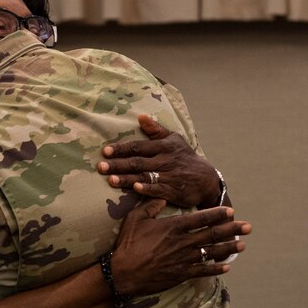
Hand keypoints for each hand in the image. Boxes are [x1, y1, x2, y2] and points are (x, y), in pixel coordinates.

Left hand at [98, 114, 221, 208]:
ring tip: (110, 180)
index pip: (138, 147)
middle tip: (101, 166)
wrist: (206, 179)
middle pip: (138, 162)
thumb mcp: (174, 139)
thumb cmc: (184, 157)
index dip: (121, 149)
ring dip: (127, 178)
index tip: (105, 151)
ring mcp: (169, 176)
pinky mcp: (173, 191)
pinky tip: (135, 187)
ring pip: (144, 176)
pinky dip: (147, 188)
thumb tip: (140, 117)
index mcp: (163, 146)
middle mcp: (165, 160)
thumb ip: (156, 130)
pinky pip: (158, 189)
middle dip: (118, 164)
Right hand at [109, 199, 249, 296]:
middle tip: (248, 226)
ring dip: (229, 248)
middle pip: (213, 234)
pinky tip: (227, 267)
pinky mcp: (181, 274)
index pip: (201, 218)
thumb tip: (161, 196)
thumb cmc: (127, 245)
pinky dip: (216, 269)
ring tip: (242, 245)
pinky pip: (203, 270)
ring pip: (212, 252)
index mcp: (173, 226)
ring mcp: (183, 259)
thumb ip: (150, 206)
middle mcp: (182, 242)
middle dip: (232, 229)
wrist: (123, 273)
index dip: (218, 214)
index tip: (230, 211)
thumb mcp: (135, 219)